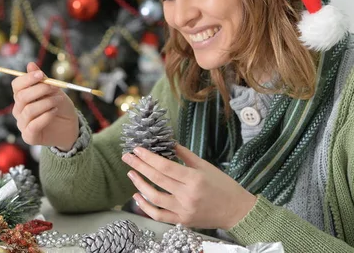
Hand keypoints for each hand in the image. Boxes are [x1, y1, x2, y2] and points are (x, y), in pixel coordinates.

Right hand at [11, 62, 78, 150]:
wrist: (70, 127)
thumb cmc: (60, 106)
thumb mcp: (54, 90)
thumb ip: (42, 80)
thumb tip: (30, 64)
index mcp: (22, 96)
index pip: (16, 85)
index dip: (27, 79)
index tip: (41, 75)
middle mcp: (19, 110)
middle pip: (22, 97)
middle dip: (40, 89)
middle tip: (55, 88)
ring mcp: (22, 124)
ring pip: (29, 110)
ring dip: (47, 102)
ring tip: (59, 100)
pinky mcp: (29, 136)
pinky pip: (33, 125)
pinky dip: (46, 116)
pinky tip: (55, 112)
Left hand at [122, 145, 256, 229]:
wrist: (237, 211)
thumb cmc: (223, 185)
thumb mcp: (205, 166)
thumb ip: (185, 155)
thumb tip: (168, 142)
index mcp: (194, 179)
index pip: (165, 166)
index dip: (148, 157)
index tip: (136, 149)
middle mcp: (188, 195)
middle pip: (156, 179)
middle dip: (139, 166)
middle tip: (127, 157)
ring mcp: (184, 210)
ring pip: (154, 197)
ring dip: (139, 184)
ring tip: (131, 174)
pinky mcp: (182, 221)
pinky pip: (158, 215)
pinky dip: (145, 206)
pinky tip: (137, 196)